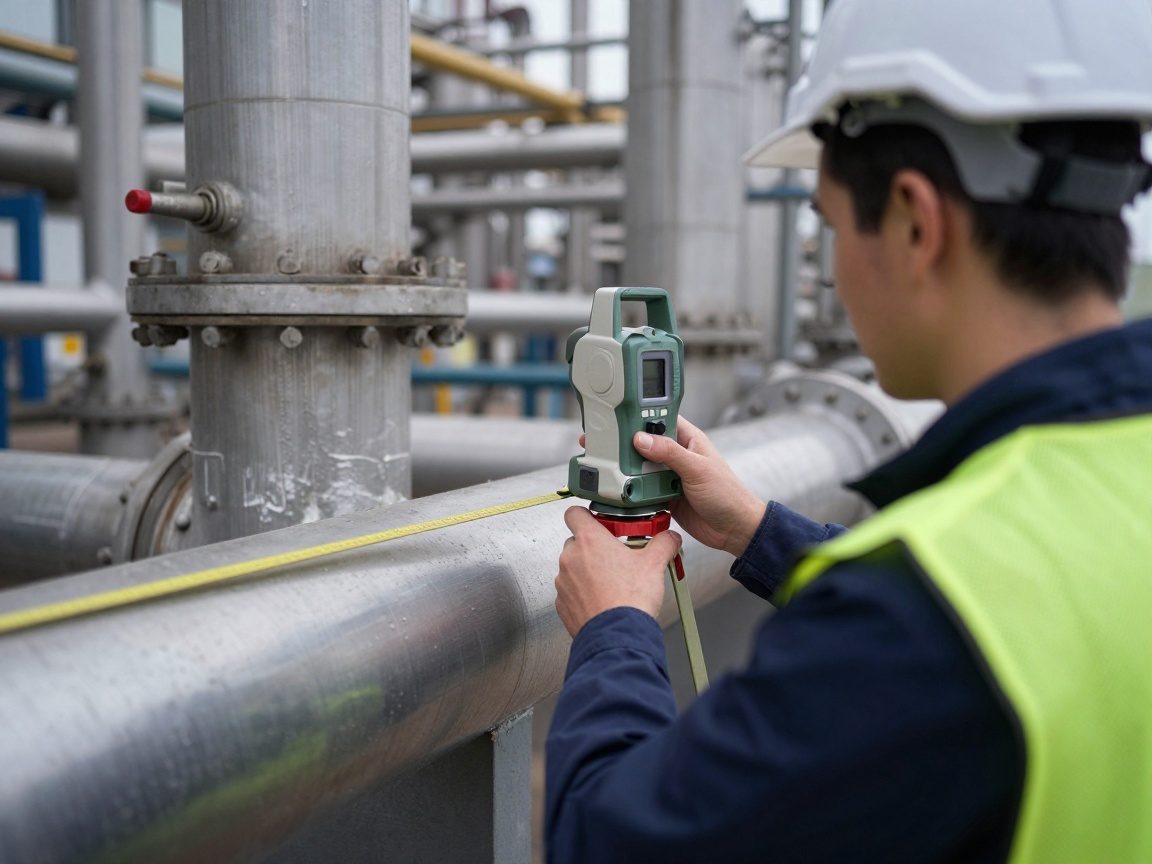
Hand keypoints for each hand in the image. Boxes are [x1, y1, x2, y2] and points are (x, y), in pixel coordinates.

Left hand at [555, 506, 681, 637]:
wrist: (617, 636)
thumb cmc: (630, 599)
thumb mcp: (655, 564)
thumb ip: (663, 543)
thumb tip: (669, 538)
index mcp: (589, 540)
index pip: (574, 513)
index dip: (587, 516)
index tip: (601, 523)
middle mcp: (571, 558)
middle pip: (577, 542)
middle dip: (595, 547)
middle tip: (617, 557)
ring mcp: (564, 582)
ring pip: (573, 567)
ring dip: (588, 571)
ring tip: (612, 582)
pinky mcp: (562, 603)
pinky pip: (571, 590)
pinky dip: (584, 592)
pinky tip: (603, 600)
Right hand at [632, 417, 765, 556]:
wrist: (733, 529)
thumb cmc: (728, 494)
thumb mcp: (697, 469)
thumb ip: (669, 452)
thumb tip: (642, 439)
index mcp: (689, 440)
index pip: (662, 419)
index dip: (645, 416)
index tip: (625, 418)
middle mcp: (678, 455)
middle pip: (647, 444)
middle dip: (634, 447)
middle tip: (618, 450)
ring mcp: (670, 475)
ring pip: (643, 467)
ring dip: (635, 471)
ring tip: (624, 472)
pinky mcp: (664, 494)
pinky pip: (644, 489)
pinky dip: (638, 490)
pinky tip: (631, 490)